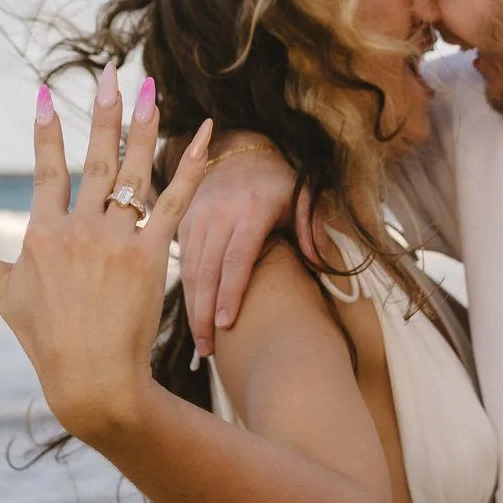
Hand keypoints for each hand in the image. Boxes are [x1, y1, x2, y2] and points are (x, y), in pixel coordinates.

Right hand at [0, 65, 212, 441]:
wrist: (91, 378)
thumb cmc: (44, 338)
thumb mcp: (0, 293)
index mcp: (43, 234)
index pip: (46, 171)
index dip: (47, 132)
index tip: (45, 93)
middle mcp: (79, 230)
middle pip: (96, 158)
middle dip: (103, 110)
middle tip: (112, 70)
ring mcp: (116, 241)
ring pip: (134, 172)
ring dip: (144, 126)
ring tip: (151, 87)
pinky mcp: (151, 256)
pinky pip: (175, 201)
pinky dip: (190, 166)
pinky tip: (202, 133)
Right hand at [176, 133, 310, 356]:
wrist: (239, 151)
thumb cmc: (278, 181)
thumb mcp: (301, 194)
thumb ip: (311, 225)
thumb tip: (320, 260)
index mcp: (252, 208)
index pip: (237, 258)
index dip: (231, 293)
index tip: (226, 325)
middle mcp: (220, 213)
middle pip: (208, 271)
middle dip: (205, 313)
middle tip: (209, 350)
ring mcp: (198, 217)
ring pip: (190, 270)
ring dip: (193, 308)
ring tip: (201, 344)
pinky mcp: (184, 221)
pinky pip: (182, 262)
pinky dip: (186, 292)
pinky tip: (193, 317)